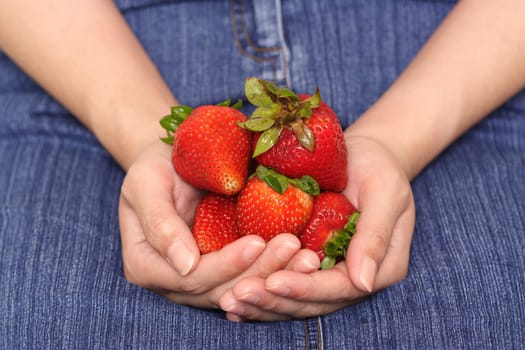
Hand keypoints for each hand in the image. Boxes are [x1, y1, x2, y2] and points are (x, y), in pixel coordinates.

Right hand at [118, 140, 317, 308]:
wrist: (175, 158)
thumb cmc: (156, 165)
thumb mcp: (147, 184)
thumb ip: (159, 224)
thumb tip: (184, 265)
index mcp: (146, 266)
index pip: (190, 278)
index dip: (225, 265)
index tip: (257, 241)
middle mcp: (174, 280)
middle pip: (221, 289)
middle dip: (260, 272)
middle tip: (294, 249)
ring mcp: (202, 277)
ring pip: (242, 287)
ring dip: (276, 273)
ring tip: (306, 257)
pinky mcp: (226, 267)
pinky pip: (252, 274)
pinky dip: (278, 268)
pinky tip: (302, 257)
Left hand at [219, 134, 415, 320]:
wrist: (363, 156)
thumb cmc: (378, 168)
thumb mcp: (384, 193)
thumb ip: (374, 236)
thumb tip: (364, 283)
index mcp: (380, 268)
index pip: (339, 289)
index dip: (305, 288)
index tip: (272, 280)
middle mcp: (353, 278)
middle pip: (312, 302)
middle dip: (274, 300)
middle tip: (236, 294)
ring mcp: (329, 273)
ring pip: (295, 300)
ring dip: (262, 303)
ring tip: (229, 300)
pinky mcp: (308, 263)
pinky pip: (285, 282)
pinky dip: (261, 292)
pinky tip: (232, 299)